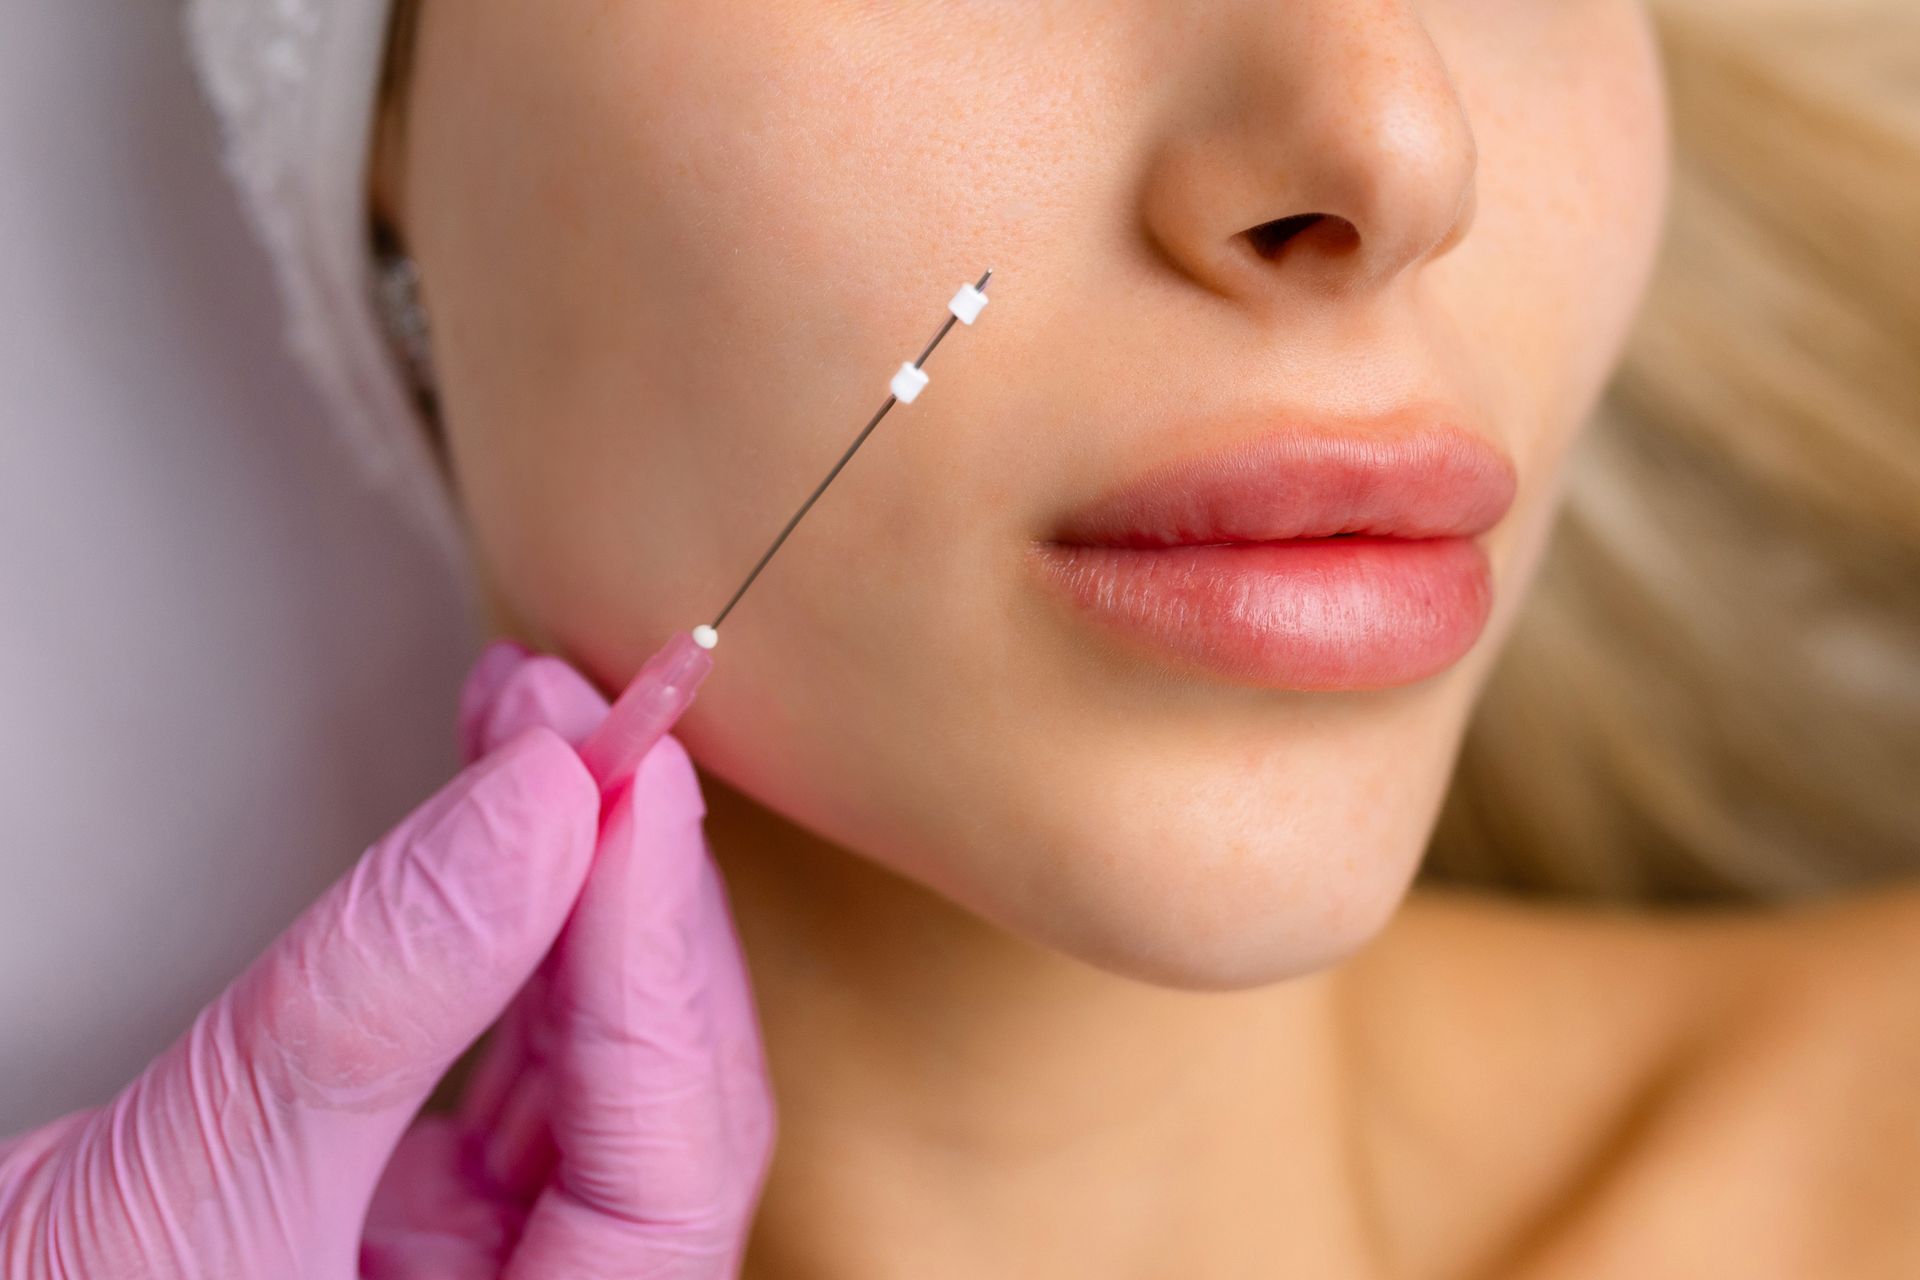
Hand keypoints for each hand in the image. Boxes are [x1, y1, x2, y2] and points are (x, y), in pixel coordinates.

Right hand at [366, 641, 776, 1277]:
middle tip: (584, 714)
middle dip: (626, 881)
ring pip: (592, 1054)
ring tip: (531, 718)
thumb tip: (534, 811)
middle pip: (664, 1087)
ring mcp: (488, 1267)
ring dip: (565, 874)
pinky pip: (510, 1058)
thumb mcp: (204, 1200)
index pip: (678, 1157)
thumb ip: (373, 1014)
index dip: (658, 951)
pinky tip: (492, 816)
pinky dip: (499, 927)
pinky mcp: (417, 1219)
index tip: (631, 776)